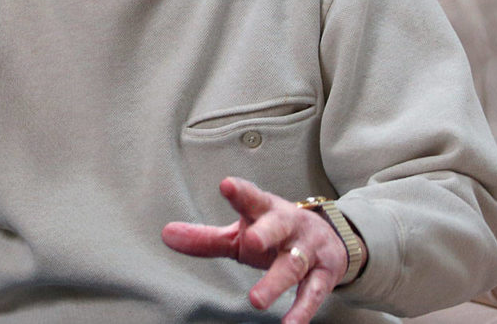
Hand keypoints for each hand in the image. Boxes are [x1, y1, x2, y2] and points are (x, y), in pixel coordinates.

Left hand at [161, 177, 364, 323]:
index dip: (239, 191)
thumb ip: (205, 237)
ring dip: (275, 283)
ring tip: (255, 301)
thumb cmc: (272, 233)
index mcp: (264, 209)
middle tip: (249, 241)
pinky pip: (314, 293)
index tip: (226, 185)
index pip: (250, 198)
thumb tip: (166, 234)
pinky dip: (302, 310)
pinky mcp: (324, 273)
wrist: (330, 237)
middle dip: (265, 233)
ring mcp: (308, 249)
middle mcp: (288, 225)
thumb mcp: (240, 232)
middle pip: (276, 227)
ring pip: (292, 264)